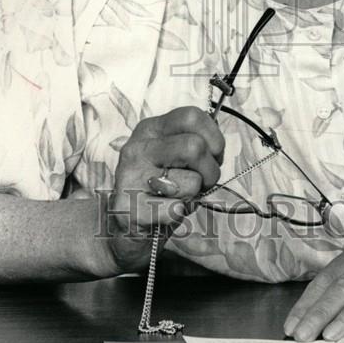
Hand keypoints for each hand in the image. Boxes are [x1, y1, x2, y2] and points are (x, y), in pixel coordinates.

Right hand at [99, 106, 224, 274]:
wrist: (127, 226)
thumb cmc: (161, 187)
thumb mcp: (174, 155)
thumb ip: (195, 141)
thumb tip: (216, 144)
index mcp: (150, 129)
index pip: (191, 116)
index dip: (213, 137)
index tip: (214, 154)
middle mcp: (137, 148)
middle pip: (194, 147)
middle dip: (211, 170)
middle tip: (203, 181)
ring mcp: (130, 178)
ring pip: (191, 181)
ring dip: (195, 195)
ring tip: (179, 197)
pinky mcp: (130, 209)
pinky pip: (176, 209)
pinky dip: (180, 214)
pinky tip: (165, 212)